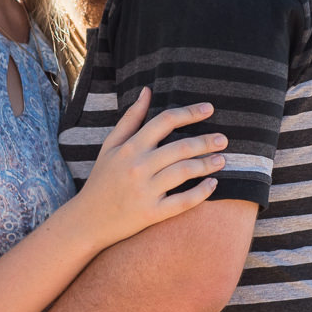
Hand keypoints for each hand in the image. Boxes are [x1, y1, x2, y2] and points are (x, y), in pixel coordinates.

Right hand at [69, 89, 224, 249]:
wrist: (88, 220)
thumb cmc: (102, 180)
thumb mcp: (110, 146)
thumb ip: (130, 118)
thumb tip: (147, 91)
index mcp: (129, 147)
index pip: (164, 121)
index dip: (189, 113)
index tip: (209, 109)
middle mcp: (138, 167)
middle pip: (181, 147)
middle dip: (206, 141)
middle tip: (223, 139)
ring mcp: (146, 191)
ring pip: (185, 172)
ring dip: (207, 164)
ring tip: (222, 160)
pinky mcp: (152, 213)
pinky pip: (183, 202)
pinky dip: (201, 192)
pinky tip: (213, 184)